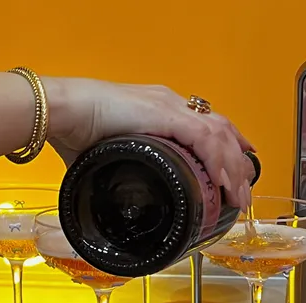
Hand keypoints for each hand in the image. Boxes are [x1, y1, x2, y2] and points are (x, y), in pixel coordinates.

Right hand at [45, 78, 255, 206]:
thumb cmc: (71, 127)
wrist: (61, 110)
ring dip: (233, 167)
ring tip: (238, 194)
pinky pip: (205, 139)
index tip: (235, 163)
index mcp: (156, 110)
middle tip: (244, 188)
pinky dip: (219, 161)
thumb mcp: (100, 154)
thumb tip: (103, 192)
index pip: (203, 123)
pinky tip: (225, 181)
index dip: (225, 144)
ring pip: (219, 134)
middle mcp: (169, 104)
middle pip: (220, 128)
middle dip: (237, 160)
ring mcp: (169, 107)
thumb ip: (111, 169)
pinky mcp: (165, 114)